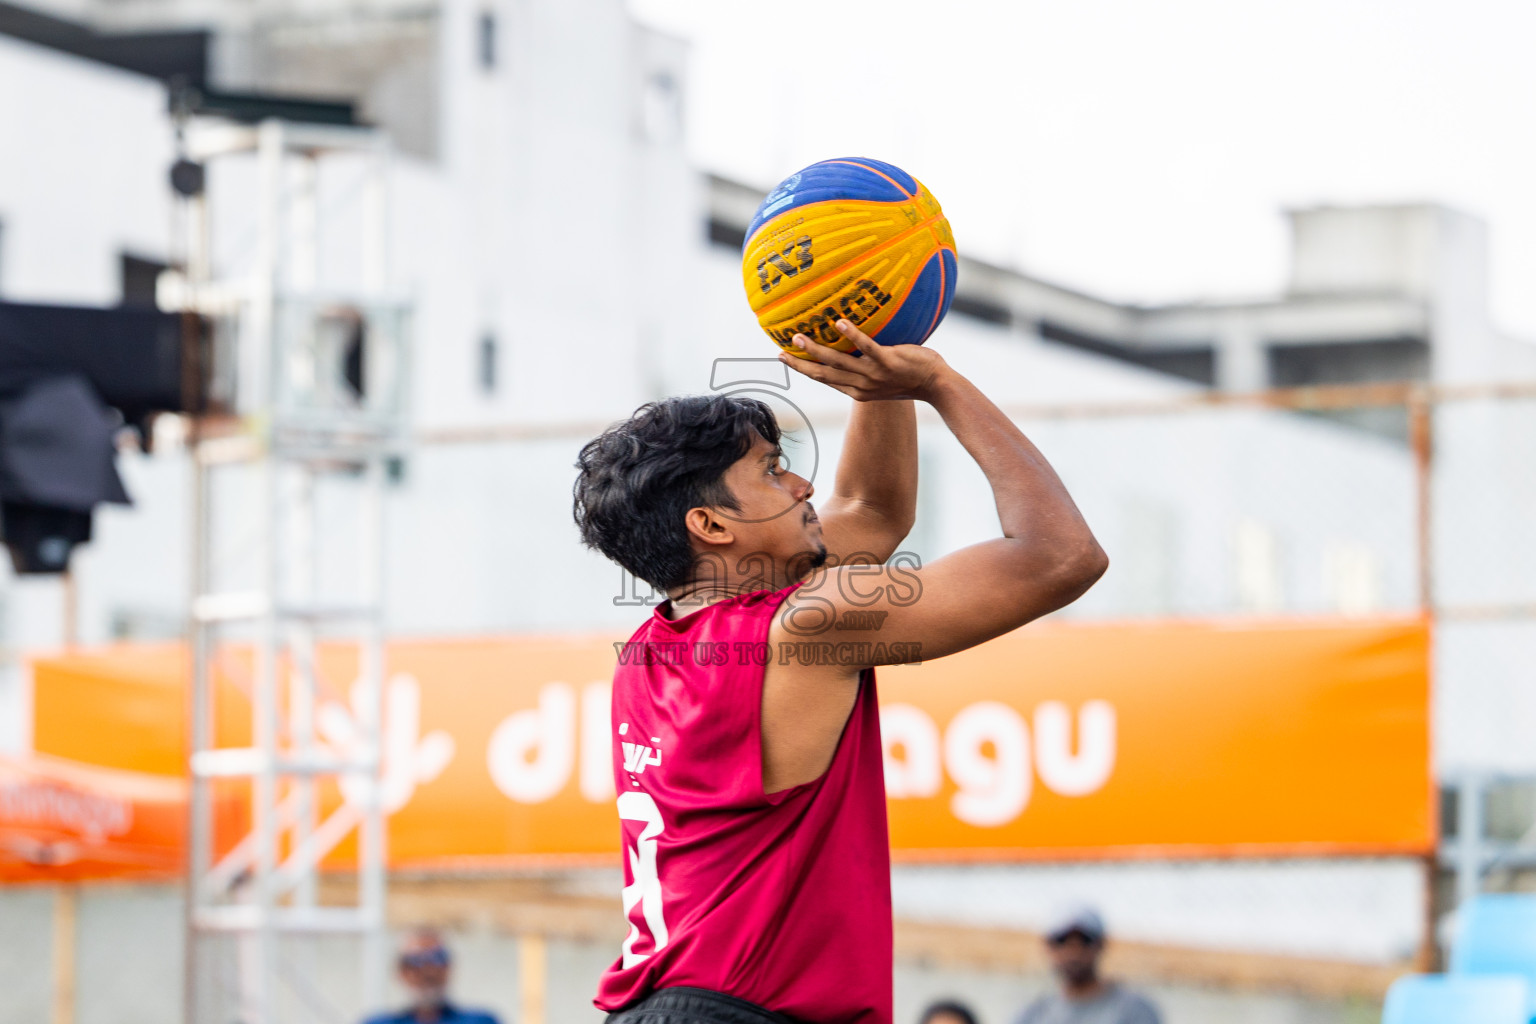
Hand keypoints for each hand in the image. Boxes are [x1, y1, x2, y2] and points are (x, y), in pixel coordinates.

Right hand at [779, 320, 949, 401]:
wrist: (937, 384)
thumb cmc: (912, 378)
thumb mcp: (884, 380)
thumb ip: (867, 368)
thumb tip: (852, 347)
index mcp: (859, 392)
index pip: (825, 380)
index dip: (804, 370)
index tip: (786, 359)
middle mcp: (863, 386)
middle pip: (824, 374)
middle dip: (801, 364)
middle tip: (780, 351)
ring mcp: (875, 375)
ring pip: (838, 362)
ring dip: (816, 349)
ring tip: (799, 336)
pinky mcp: (889, 361)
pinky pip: (866, 347)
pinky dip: (852, 335)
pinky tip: (839, 322)